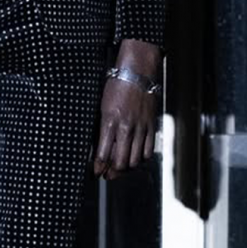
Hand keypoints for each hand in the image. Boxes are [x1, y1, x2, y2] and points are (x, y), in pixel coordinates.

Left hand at [92, 38, 161, 179]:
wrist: (137, 72)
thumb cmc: (116, 85)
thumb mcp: (102, 105)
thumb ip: (102, 126)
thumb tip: (100, 145)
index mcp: (109, 120)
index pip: (103, 152)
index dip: (99, 166)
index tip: (96, 171)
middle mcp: (125, 126)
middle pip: (120, 161)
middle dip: (112, 172)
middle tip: (107, 175)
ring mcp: (140, 127)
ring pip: (135, 159)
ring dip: (126, 167)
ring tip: (120, 169)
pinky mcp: (151, 125)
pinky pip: (148, 150)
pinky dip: (141, 158)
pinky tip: (135, 157)